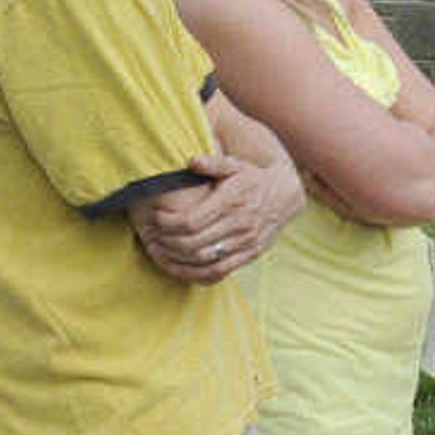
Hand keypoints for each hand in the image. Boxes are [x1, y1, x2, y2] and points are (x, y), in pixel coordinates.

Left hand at [133, 155, 294, 283]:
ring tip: (158, 253)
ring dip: (175, 261)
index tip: (154, 219)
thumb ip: (213, 163)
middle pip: (192, 243)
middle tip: (150, 238)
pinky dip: (194, 274)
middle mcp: (240, 224)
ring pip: (203, 261)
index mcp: (232, 201)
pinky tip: (178, 268)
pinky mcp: (250, 255)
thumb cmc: (251, 178)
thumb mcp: (235, 165)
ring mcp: (246, 242)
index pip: (190, 220)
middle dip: (166, 242)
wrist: (284, 196)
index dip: (167, 223)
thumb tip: (191, 161)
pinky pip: (218, 273)